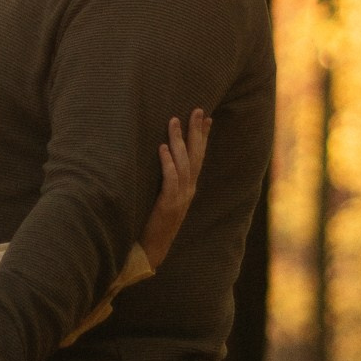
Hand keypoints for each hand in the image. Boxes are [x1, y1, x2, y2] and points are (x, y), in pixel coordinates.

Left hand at [140, 108, 210, 270]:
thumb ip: (169, 183)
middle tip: (197, 110)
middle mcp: (188, 190)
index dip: (203, 137)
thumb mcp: (166, 200)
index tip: (207, 118)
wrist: (153, 250)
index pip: (199, 157)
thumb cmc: (155, 223)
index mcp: (188, 188)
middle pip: (196, 156)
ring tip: (174, 121)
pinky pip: (170, 179)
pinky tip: (162, 148)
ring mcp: (180, 198)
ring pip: (183, 163)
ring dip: (179, 141)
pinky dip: (167, 163)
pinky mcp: (168, 205)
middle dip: (196, 132)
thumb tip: (164, 160)